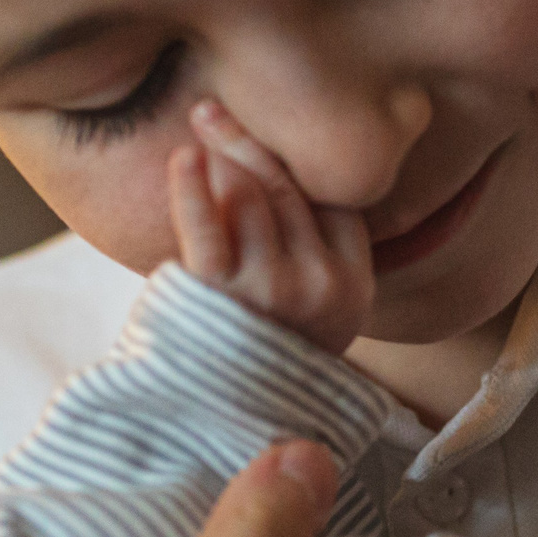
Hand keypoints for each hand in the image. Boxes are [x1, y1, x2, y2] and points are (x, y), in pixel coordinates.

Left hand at [169, 99, 373, 352]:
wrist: (240, 427)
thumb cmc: (266, 356)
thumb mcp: (316, 310)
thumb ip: (312, 252)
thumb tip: (268, 174)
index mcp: (355, 284)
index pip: (329, 200)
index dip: (291, 158)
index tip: (259, 129)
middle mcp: (323, 286)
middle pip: (284, 191)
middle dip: (246, 142)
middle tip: (210, 109)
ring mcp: (276, 294)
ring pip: (247, 198)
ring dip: (219, 155)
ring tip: (198, 127)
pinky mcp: (227, 302)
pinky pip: (208, 228)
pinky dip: (193, 186)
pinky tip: (182, 158)